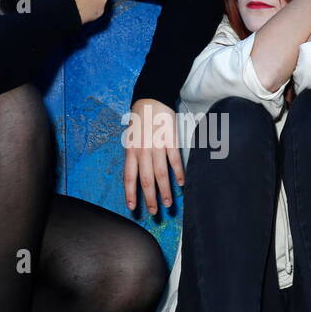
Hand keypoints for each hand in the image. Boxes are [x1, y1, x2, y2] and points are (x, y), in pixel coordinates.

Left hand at [122, 98, 182, 214]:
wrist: (151, 99)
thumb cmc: (139, 120)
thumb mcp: (130, 138)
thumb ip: (133, 156)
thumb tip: (135, 175)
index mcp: (131, 151)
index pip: (129, 177)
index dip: (130, 193)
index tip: (133, 207)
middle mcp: (143, 151)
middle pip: (146, 180)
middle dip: (150, 198)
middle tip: (154, 211)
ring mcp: (157, 146)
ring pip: (161, 174)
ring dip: (166, 190)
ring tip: (169, 203)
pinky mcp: (170, 140)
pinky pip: (175, 160)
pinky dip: (179, 173)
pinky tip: (182, 183)